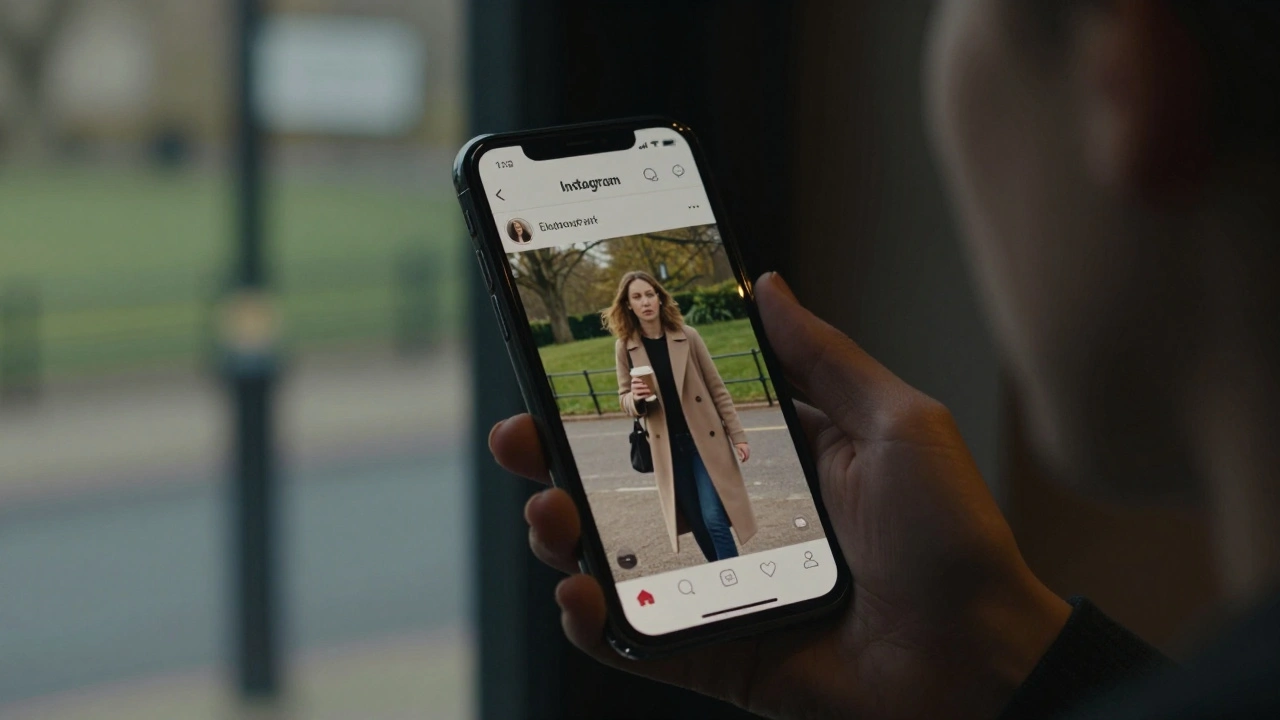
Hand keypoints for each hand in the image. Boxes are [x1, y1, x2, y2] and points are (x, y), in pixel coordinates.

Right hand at [489, 272, 1070, 719]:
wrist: (979, 662)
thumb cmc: (952, 540)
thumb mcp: (896, 423)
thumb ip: (825, 357)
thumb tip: (769, 286)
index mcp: (775, 459)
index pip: (676, 415)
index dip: (619, 392)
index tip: (568, 363)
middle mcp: (737, 518)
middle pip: (625, 483)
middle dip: (559, 458)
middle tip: (521, 436)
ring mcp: (719, 588)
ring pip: (614, 556)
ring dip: (560, 532)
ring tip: (549, 513)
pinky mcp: (716, 652)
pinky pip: (635, 640)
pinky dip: (591, 623)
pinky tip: (578, 593)